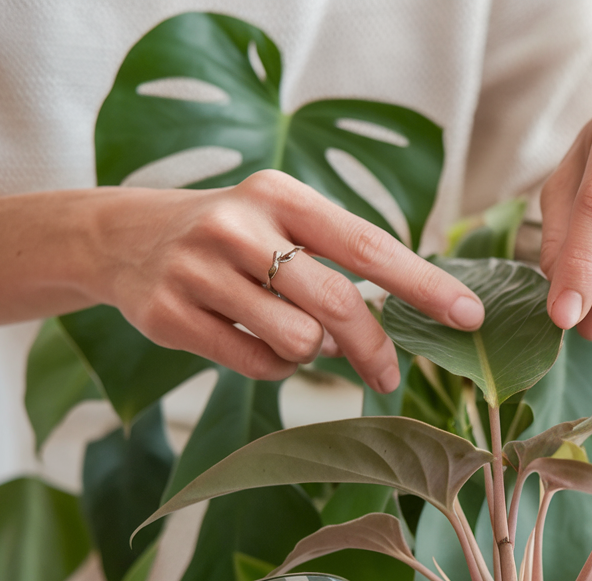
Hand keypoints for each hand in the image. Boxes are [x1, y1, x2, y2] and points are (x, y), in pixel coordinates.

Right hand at [96, 170, 483, 392]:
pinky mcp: (170, 313)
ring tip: (292, 333)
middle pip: (338, 303)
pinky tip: (256, 341)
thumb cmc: (234, 235)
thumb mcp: (283, 219)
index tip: (469, 316)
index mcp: (281, 194)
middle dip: (373, 348)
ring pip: (297, 341)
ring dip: (311, 352)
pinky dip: (272, 365)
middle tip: (389, 376)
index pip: (369, 244)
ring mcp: (200, 269)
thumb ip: (341, 255)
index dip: (423, 284)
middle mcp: (240, 224)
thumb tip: (415, 308)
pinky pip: (254, 363)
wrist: (122, 237)